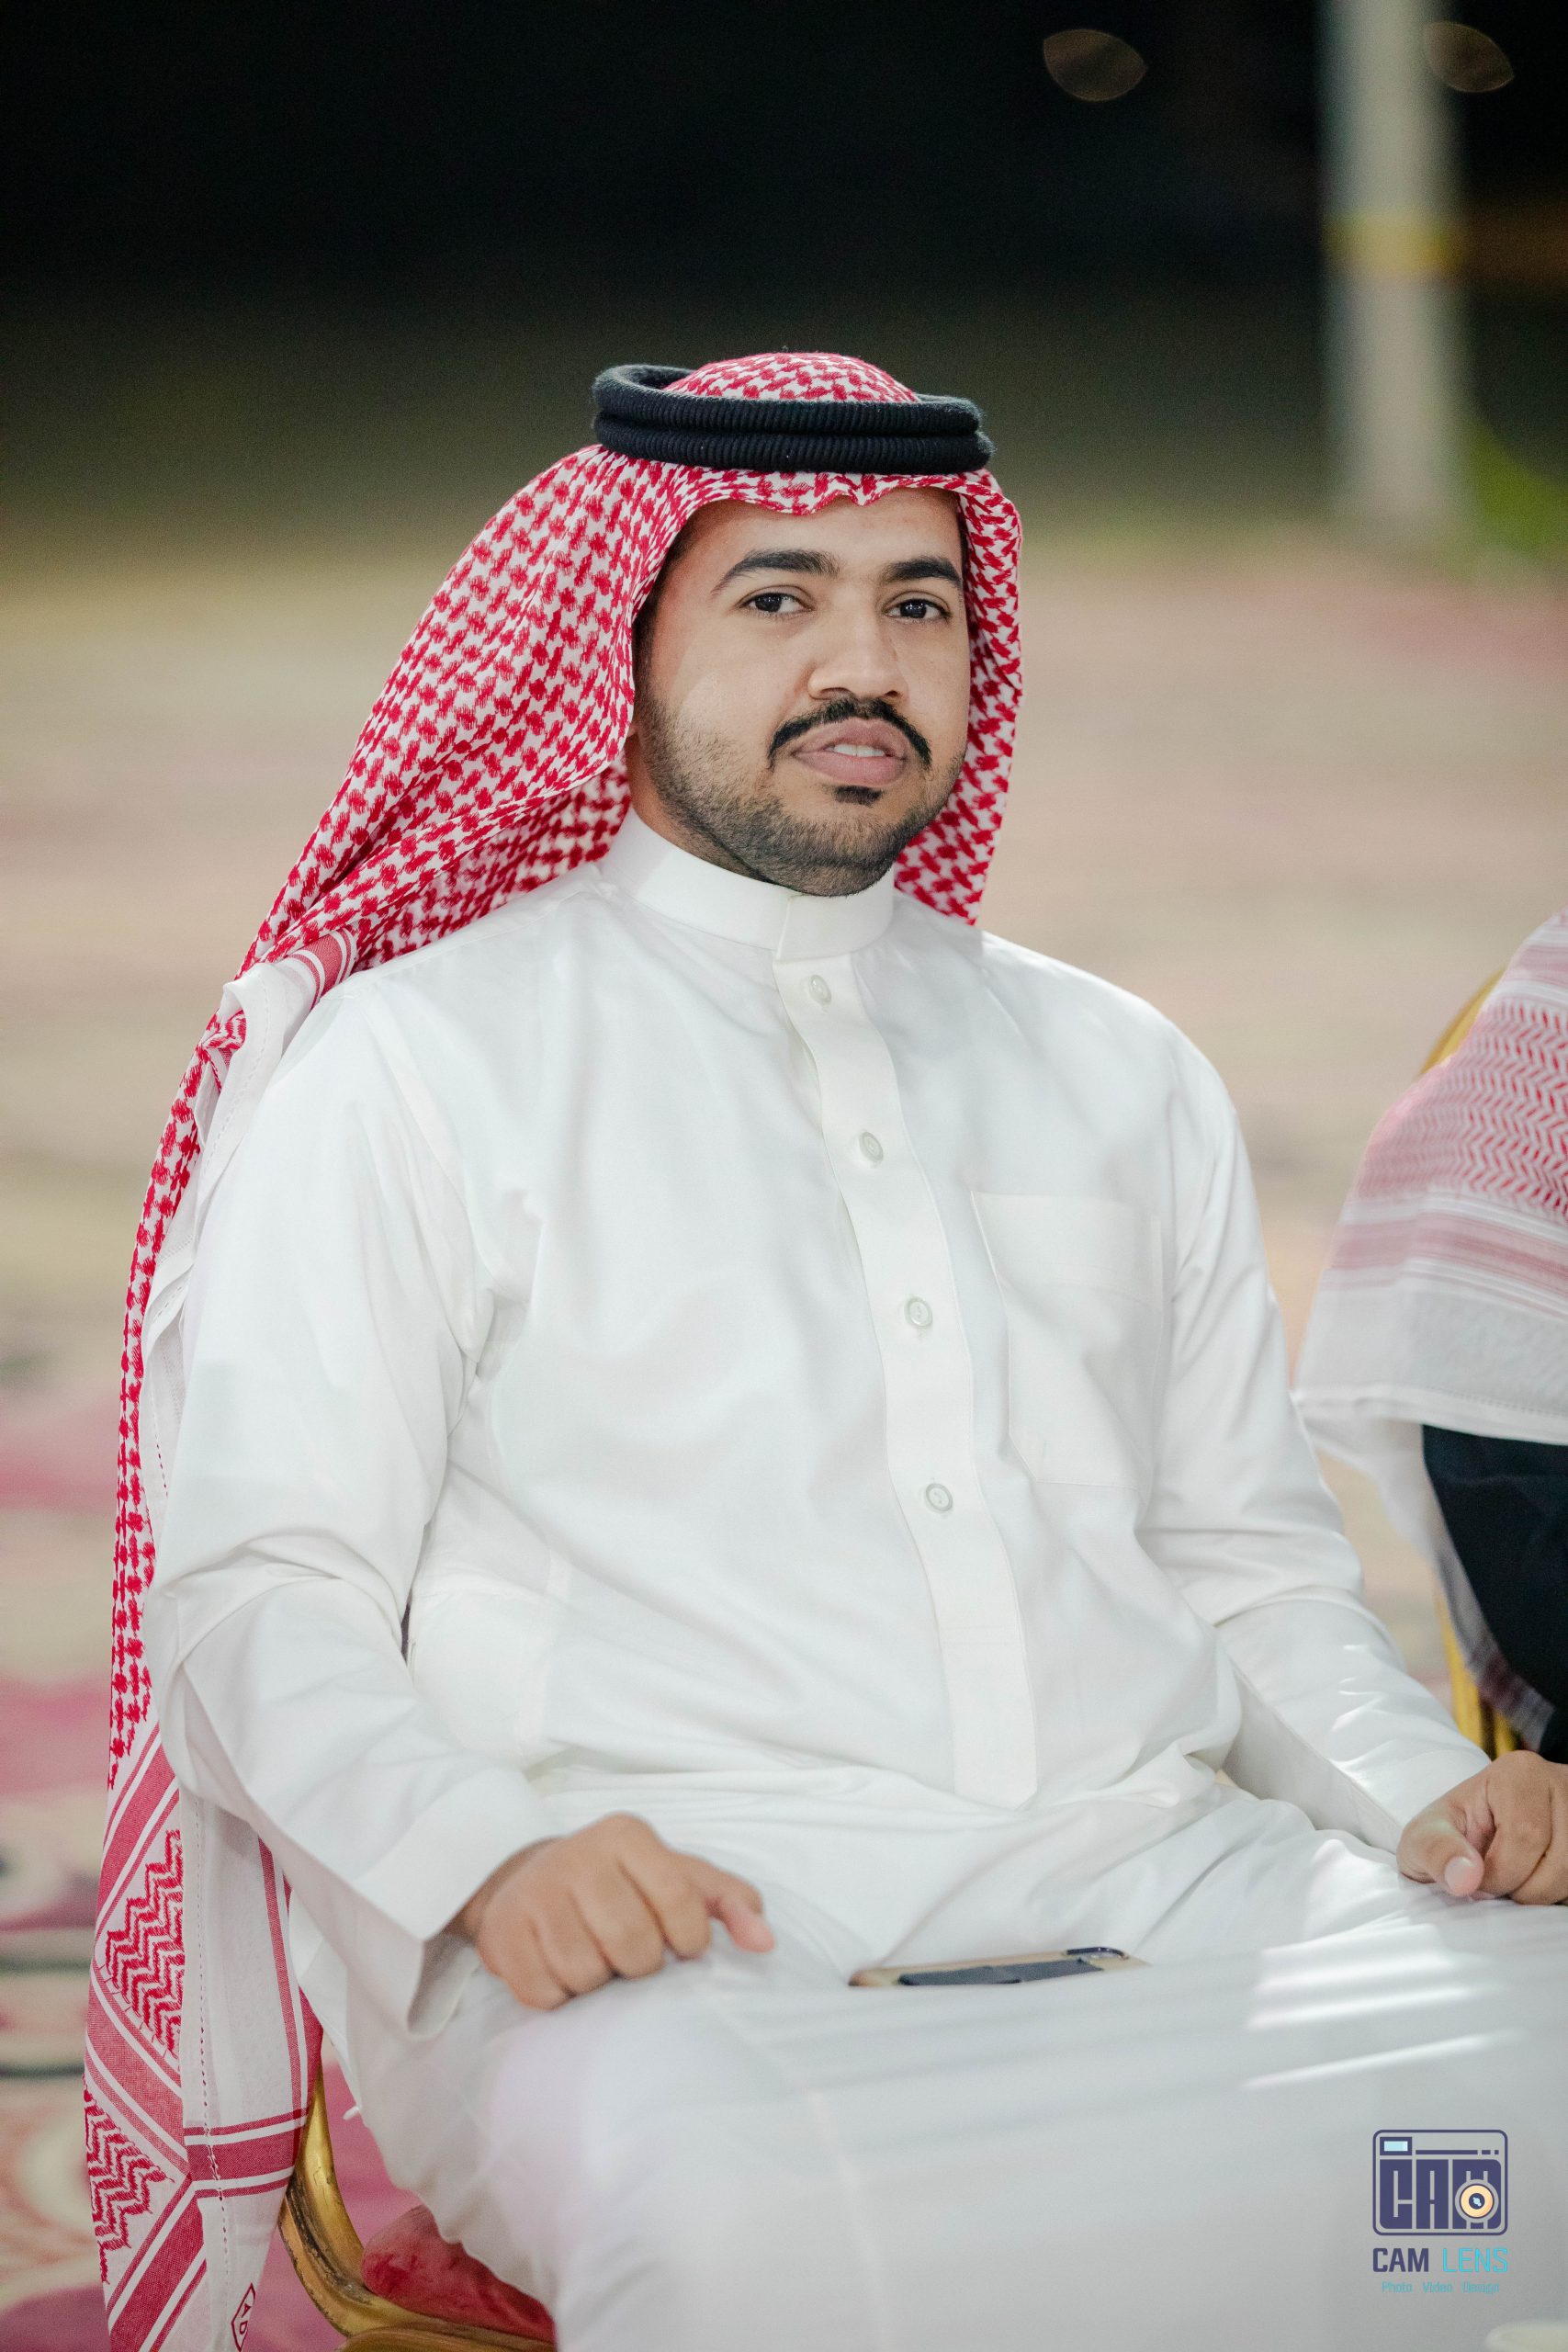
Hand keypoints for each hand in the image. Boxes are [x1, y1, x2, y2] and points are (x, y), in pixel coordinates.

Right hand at [449, 1812, 774, 2009]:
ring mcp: (534, 1893)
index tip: (681, 1946)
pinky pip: (543, 1993)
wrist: (529, 1880)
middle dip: (639, 1964)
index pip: (679, 1902)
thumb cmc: (622, 1884)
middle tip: (629, 1953)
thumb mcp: (677, 1877)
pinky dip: (558, 1996)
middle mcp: (577, 1856)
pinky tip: (559, 1968)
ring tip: (594, 1958)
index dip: (688, 1940)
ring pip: (585, 1972)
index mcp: (627, 1835)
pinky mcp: (500, 1933)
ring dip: (597, 1982)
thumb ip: (730, 1902)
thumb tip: (765, 1943)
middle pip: (632, 1945)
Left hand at [1397, 1751, 1567, 1904]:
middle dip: (1523, 1890)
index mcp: (1520, 1774)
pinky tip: (1538, 1881)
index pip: (1526, 1835)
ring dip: (1544, 1896)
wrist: (1478, 1834)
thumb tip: (1464, 1879)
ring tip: (1518, 1880)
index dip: (1500, 1874)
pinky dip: (1559, 1895)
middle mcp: (1562, 1785)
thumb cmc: (1453, 1834)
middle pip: (1560, 1863)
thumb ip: (1436, 1851)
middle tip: (1500, 1882)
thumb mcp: (1427, 1835)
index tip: (1477, 1880)